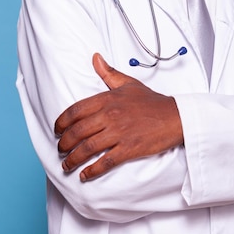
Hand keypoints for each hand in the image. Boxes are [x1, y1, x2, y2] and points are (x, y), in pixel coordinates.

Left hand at [55, 54, 182, 180]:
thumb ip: (109, 73)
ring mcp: (119, 133)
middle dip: (64, 143)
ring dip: (73, 159)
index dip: (61, 122)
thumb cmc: (152, 102)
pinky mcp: (129, 149)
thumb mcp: (129, 84)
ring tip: (66, 165)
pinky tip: (84, 175)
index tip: (57, 130)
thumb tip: (95, 58)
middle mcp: (111, 116)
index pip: (76, 111)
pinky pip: (105, 162)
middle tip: (60, 149)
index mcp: (108, 99)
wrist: (176, 116)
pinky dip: (92, 170)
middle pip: (77, 131)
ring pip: (87, 148)